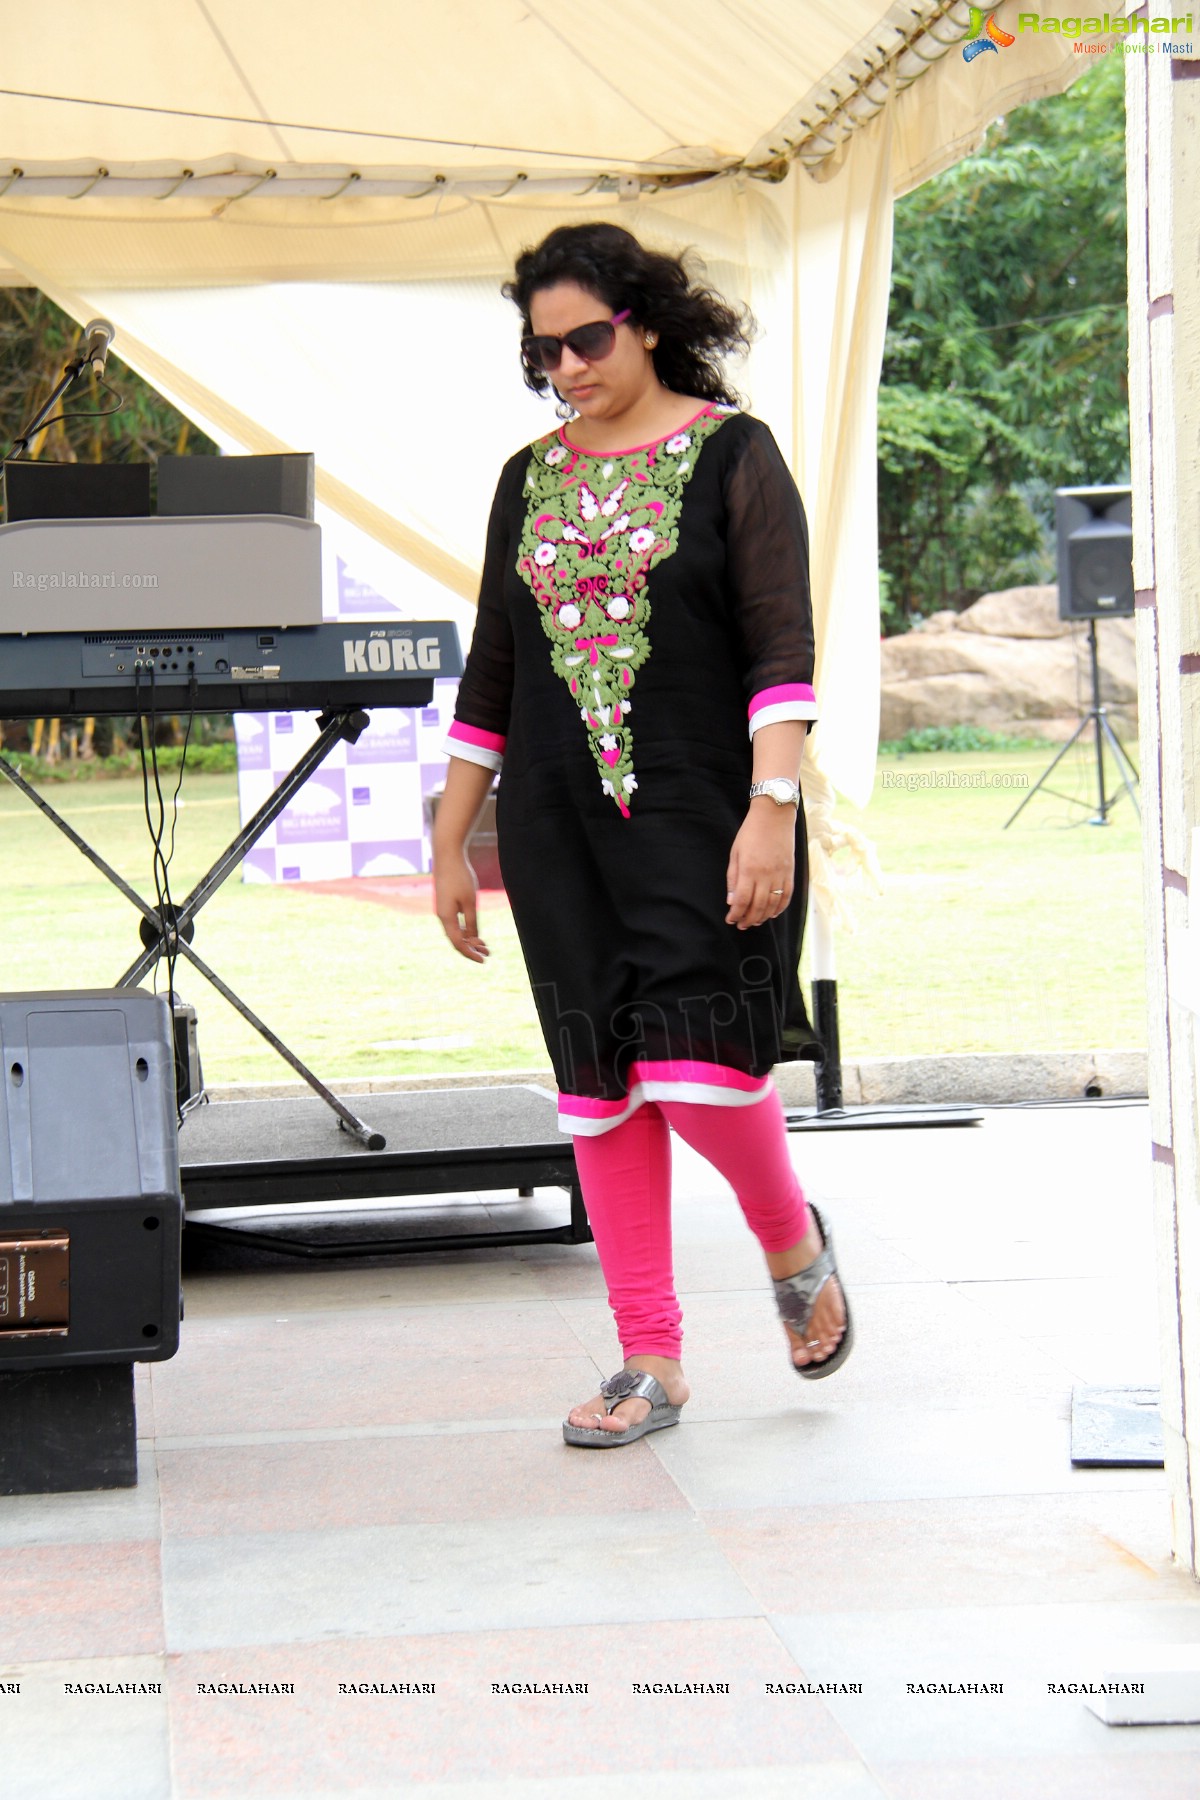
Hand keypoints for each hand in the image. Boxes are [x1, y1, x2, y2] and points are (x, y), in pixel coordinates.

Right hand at [433, 847, 490, 962]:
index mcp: (446, 917)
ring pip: (455, 931)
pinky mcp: (445, 902)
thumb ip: (471, 922)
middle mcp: (441, 915)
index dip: (470, 953)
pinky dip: (465, 929)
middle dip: (472, 948)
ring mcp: (442, 909)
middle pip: (456, 939)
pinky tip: (474, 931)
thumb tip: (472, 939)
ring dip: (469, 939)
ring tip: (484, 945)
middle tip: (488, 953)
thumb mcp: (470, 901)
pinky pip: (454, 922)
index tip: (483, 960)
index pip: (458, 943)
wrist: (447, 855)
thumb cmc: (460, 877)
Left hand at [725, 806, 795, 929]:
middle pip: (758, 906)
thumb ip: (733, 878)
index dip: (736, 914)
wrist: (774, 816)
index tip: (731, 919)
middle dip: (748, 919)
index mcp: (749, 870)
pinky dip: (780, 908)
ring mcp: (780, 874)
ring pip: (773, 904)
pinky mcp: (790, 872)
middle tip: (742, 925)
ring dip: (763, 916)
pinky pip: (787, 895)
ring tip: (755, 921)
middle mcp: (766, 875)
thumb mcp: (735, 853)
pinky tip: (772, 913)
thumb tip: (732, 901)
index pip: (742, 900)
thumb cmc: (751, 833)